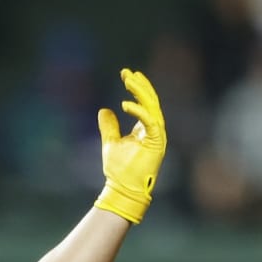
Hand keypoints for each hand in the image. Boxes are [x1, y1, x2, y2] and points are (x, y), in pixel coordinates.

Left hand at [94, 68, 165, 223]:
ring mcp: (157, 135)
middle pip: (150, 101)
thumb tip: (104, 110)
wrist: (123, 189)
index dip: (136, 87)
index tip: (125, 74)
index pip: (144, 102)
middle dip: (139, 85)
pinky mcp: (157, 142)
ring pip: (152, 107)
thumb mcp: (110, 142)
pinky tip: (125, 104)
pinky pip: (150, 121)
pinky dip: (139, 112)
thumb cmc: (119, 169)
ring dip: (141, 92)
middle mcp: (154, 129)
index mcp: (145, 128)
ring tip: (129, 80)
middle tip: (127, 72)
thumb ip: (109, 126)